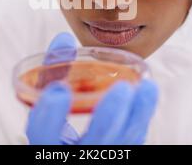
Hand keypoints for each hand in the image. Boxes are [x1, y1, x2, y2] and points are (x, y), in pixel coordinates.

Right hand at [26, 33, 158, 144]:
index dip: (50, 115)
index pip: (43, 135)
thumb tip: (64, 39)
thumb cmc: (54, 120)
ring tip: (147, 86)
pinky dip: (140, 116)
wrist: (67, 148)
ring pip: (123, 143)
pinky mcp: (118, 151)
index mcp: (46, 143)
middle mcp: (73, 155)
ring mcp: (98, 157)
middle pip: (95, 142)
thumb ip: (52, 70)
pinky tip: (146, 94)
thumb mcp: (45, 99)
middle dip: (109, 115)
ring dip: (137, 114)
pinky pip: (133, 139)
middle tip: (122, 88)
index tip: (58, 90)